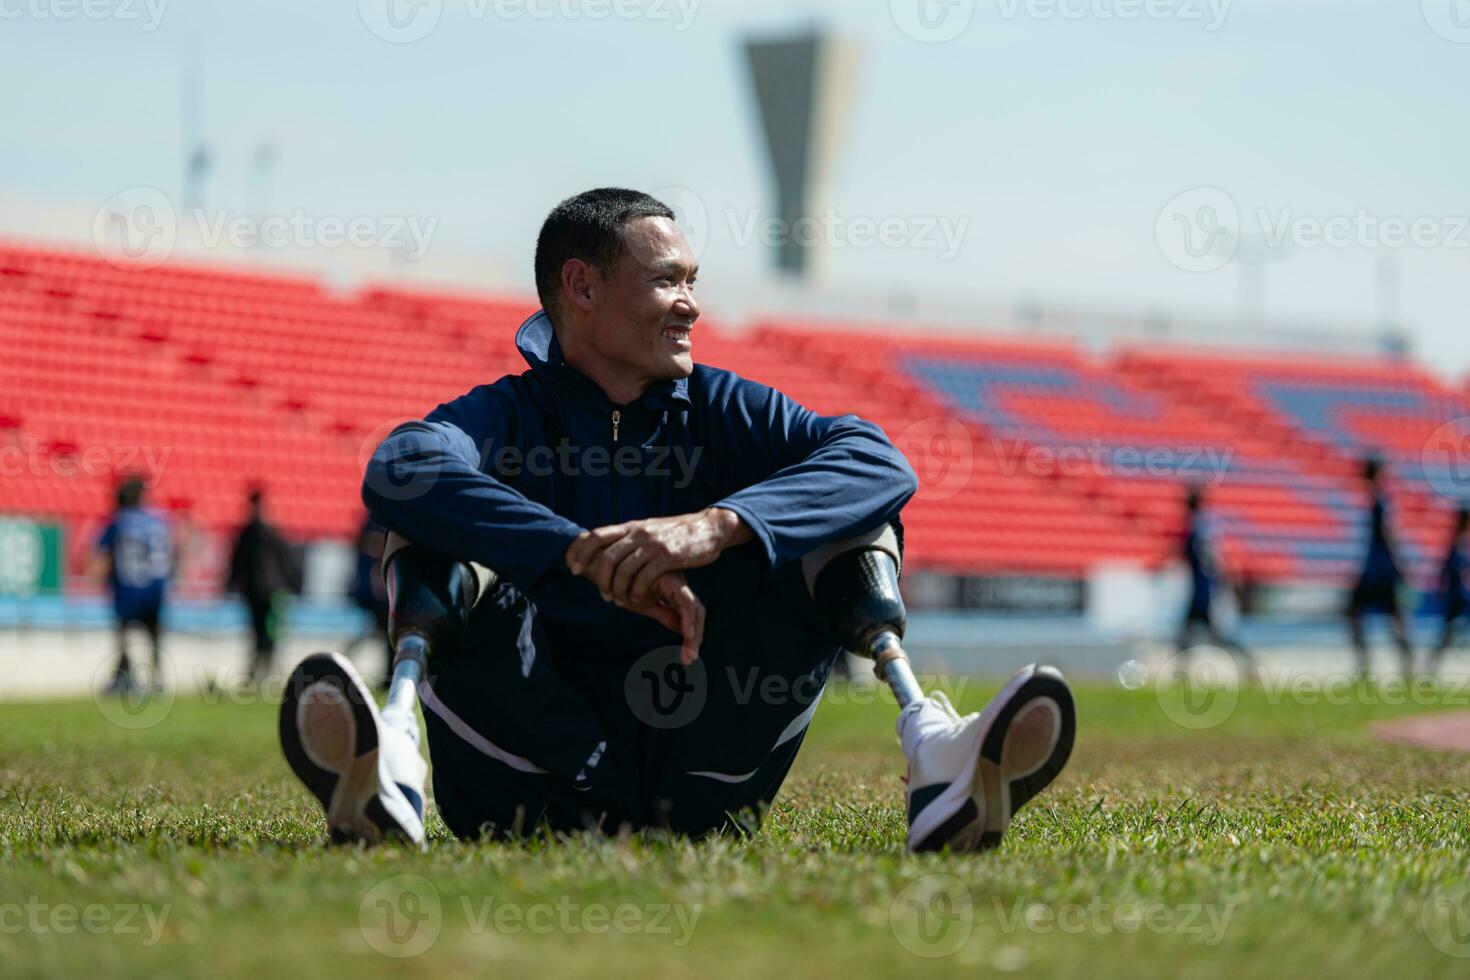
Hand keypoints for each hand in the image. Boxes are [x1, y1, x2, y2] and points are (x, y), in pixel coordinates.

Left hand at [565, 508, 751, 604]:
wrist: (708, 527)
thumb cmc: (676, 533)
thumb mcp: (649, 530)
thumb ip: (630, 538)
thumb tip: (608, 550)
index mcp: (631, 526)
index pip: (595, 535)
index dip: (579, 551)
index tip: (572, 568)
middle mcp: (638, 533)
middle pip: (607, 556)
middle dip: (600, 579)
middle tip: (602, 594)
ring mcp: (652, 544)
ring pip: (623, 570)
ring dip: (618, 589)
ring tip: (620, 600)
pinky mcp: (667, 557)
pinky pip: (644, 578)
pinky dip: (636, 591)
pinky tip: (638, 599)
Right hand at [607, 570, 705, 664]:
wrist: (600, 562)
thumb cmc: (619, 581)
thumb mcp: (643, 602)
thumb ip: (663, 612)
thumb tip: (681, 629)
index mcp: (673, 588)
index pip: (690, 612)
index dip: (693, 634)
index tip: (689, 657)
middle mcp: (677, 582)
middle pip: (697, 610)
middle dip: (696, 637)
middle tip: (690, 660)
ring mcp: (674, 578)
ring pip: (693, 608)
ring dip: (693, 634)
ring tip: (689, 655)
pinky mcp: (667, 577)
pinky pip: (685, 601)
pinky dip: (687, 619)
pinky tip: (686, 633)